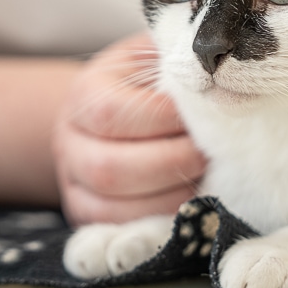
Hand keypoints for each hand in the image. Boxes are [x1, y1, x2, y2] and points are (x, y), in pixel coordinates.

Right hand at [52, 32, 206, 225]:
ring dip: (168, 199)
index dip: (163, 119)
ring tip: (203, 179)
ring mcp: (73, 182)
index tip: (203, 116)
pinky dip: (157, 221)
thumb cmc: (144, 80)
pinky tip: (188, 203)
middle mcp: (68, 141)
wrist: (108, 108)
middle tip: (209, 154)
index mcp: (84, 94)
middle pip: (109, 169)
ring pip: (111, 209)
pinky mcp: (85, 213)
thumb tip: (219, 81)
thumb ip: (177, 65)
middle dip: (170, 165)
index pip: (113, 113)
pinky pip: (118, 230)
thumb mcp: (155, 58)